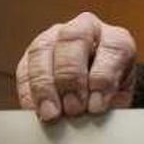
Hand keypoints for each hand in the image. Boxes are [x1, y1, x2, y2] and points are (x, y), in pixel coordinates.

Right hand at [16, 12, 136, 120]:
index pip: (112, 48)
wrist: (95, 94)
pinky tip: (34, 110)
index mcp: (116, 39)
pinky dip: (28, 91)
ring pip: (43, 50)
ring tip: (51, 114)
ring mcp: (55, 37)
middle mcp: (86, 29)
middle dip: (71, 77)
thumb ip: (109, 103)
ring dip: (45, 85)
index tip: (97, 106)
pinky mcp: (33, 53)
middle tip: (73, 109)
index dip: (103, 78)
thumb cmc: (110, 95)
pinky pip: (24, 68)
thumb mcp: (119, 100)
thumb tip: (92, 113)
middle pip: (73, 39)